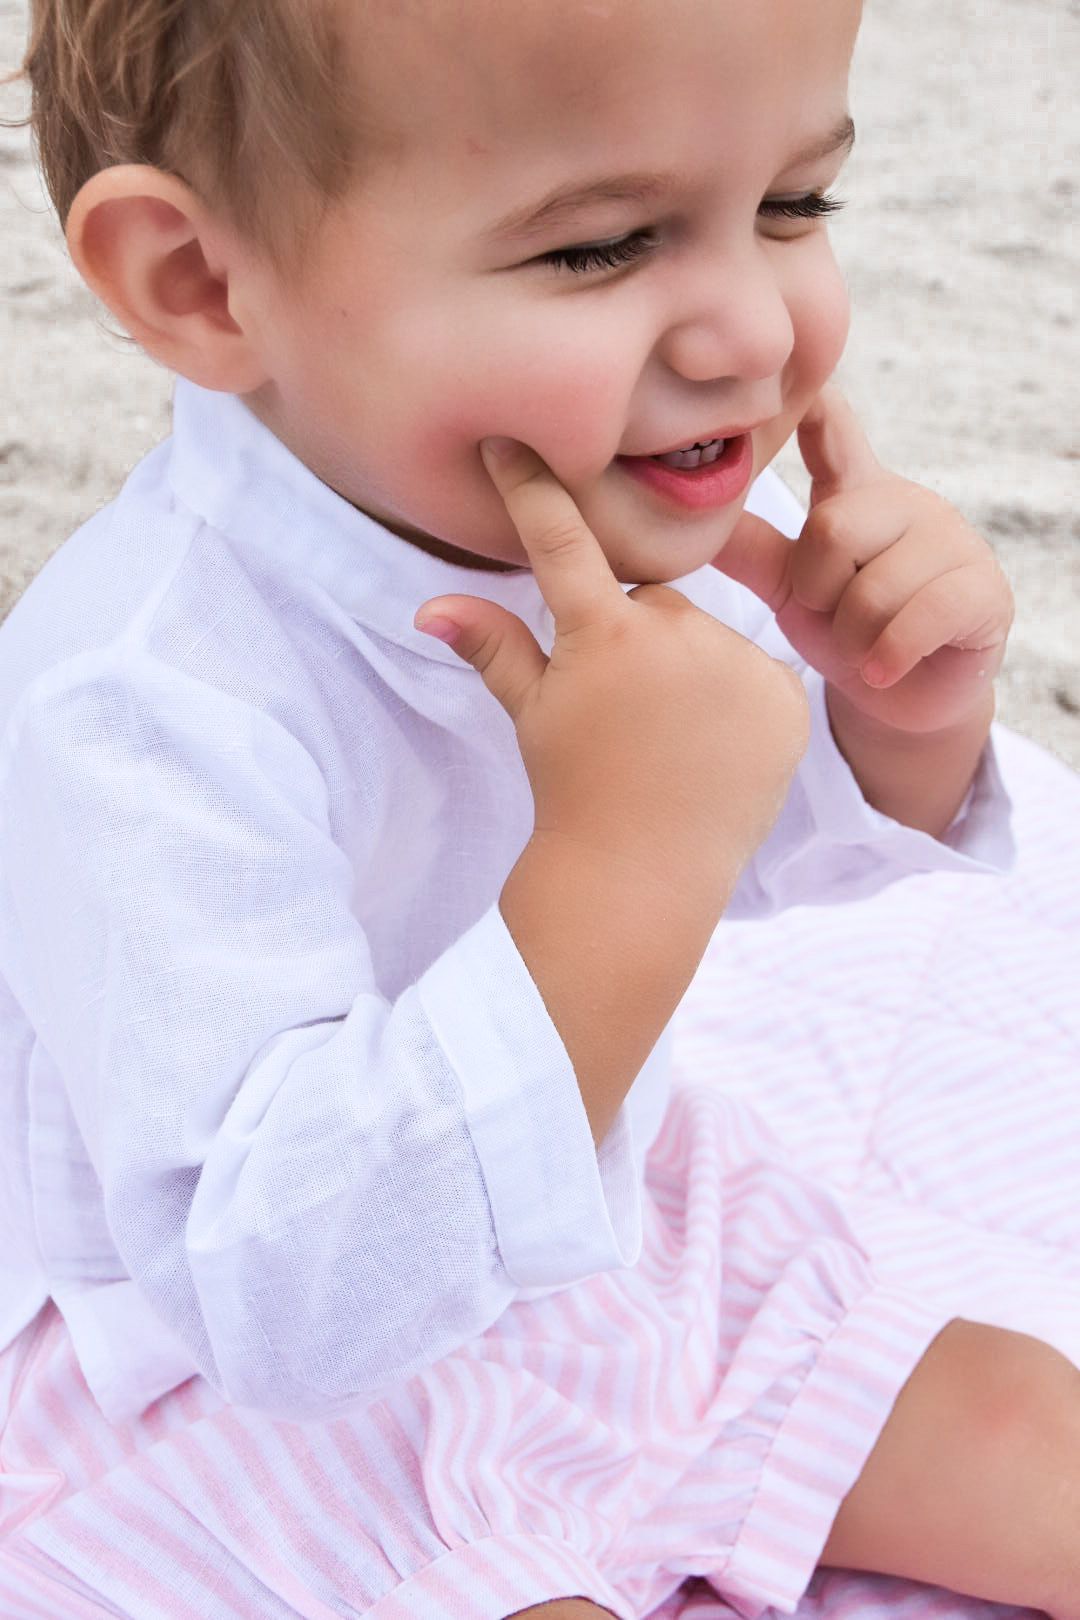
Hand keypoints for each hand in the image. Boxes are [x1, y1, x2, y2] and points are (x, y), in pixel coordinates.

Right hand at [415, 438, 809, 898]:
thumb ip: (493, 647)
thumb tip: (429, 607)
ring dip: (690, 668)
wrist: (644, 874)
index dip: (532, 488)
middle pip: (654, 600)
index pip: (561, 540)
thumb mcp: (531, 715)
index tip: (514, 442)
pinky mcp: (785, 699)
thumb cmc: (575, 792)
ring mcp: (738, 666)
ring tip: (673, 738)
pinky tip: (715, 748)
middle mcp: (676, 636)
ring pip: (707, 637)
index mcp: (602, 636)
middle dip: (637, 638)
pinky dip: (738, 700)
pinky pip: (755, 674)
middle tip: (625, 710)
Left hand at [716, 386, 1014, 736]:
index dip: (818, 407)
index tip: (804, 378)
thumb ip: (751, 550)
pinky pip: (922, 618)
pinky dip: (889, 654)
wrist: (902, 701)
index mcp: (856, 495)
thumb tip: (694, 516)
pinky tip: (881, 668)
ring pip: (874, 587)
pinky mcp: (985, 591)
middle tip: (831, 615)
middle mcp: (908, 504)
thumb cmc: (846, 632)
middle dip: (818, 591)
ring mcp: (954, 543)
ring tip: (862, 646)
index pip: (835, 434)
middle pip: (833, 528)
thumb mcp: (788, 589)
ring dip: (853, 637)